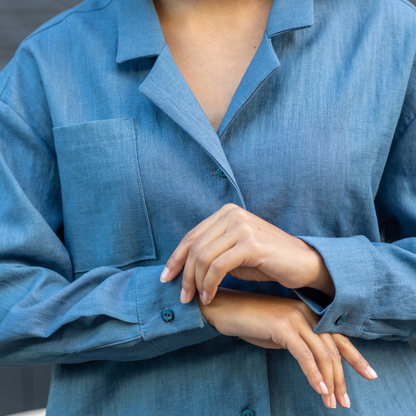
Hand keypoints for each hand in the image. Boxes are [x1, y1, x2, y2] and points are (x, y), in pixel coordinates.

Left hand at [160, 204, 333, 303]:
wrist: (302, 263)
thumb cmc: (266, 261)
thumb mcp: (234, 252)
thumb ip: (212, 252)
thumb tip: (183, 269)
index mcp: (226, 212)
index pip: (192, 236)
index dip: (175, 258)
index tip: (166, 278)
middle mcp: (233, 214)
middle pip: (194, 247)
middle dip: (183, 274)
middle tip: (182, 297)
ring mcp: (242, 227)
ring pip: (203, 257)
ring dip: (196, 283)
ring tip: (196, 299)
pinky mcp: (250, 243)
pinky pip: (218, 267)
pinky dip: (210, 284)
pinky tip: (210, 296)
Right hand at [200, 288, 377, 408]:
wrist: (225, 308)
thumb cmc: (250, 321)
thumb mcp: (279, 331)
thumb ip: (298, 340)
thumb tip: (314, 359)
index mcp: (307, 311)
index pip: (337, 335)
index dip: (355, 356)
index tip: (368, 374)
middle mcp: (305, 312)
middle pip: (333, 348)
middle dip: (343, 377)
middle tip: (346, 401)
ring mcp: (294, 317)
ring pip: (322, 354)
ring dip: (330, 381)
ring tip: (332, 403)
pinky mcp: (282, 326)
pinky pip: (304, 355)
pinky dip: (314, 375)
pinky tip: (319, 390)